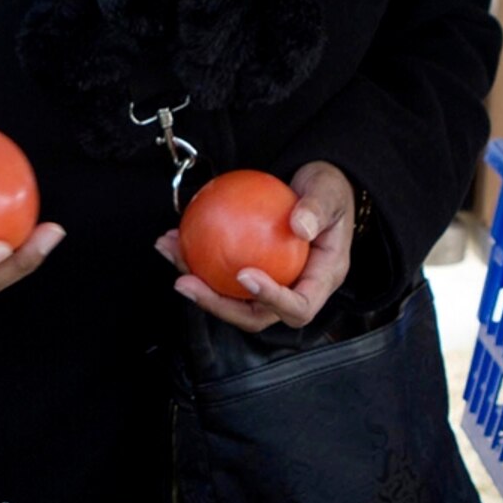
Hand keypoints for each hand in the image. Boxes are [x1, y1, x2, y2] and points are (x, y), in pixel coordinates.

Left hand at [160, 160, 353, 334]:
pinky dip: (196, 259)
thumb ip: (317, 208)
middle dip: (218, 305)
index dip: (271, 300)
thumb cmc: (329, 191)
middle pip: (256, 315)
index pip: (298, 307)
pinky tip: (175, 239)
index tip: (245, 275)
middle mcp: (296, 289)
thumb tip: (300, 226)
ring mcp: (272, 284)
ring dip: (197, 285)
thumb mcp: (329, 192)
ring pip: (232, 299)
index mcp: (321, 280)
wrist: (319, 188)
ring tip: (172, 254)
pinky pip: (222, 275)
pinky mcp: (251, 272)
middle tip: (187, 282)